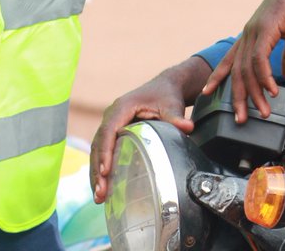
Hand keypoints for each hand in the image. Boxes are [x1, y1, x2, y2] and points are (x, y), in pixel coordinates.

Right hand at [90, 58, 208, 202]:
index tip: (105, 171)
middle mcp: (111, 115)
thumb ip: (176, 117)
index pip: (109, 130)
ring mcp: (111, 123)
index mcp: (122, 107)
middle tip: (101, 193)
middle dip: (98, 169)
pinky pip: (103, 151)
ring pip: (97, 149)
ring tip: (99, 197)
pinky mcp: (114, 132)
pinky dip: (101, 168)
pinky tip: (103, 187)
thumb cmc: (166, 95)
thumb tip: (188, 127)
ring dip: (96, 173)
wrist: (164, 87)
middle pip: (99, 143)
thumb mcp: (171, 105)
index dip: (106, 151)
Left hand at [201, 0, 284, 121]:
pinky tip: (272, 90)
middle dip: (238, 98)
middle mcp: (249, 33)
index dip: (218, 76)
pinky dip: (265, 77)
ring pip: (247, 69)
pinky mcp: (266, 29)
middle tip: (240, 119)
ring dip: (255, 93)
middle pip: (236, 72)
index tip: (208, 92)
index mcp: (252, 34)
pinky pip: (260, 59)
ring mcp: (255, 31)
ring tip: (263, 111)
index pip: (230, 59)